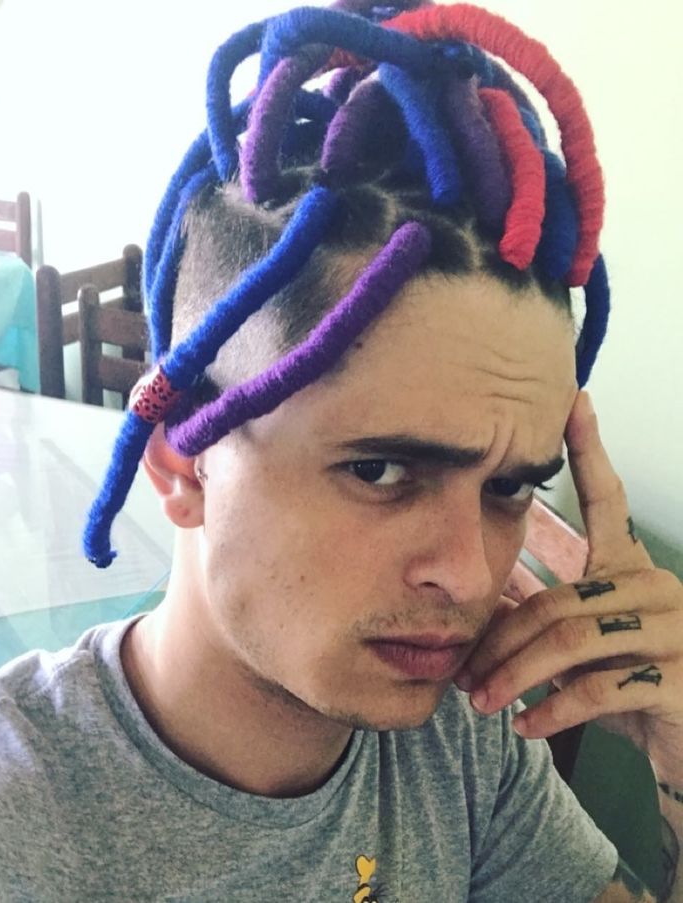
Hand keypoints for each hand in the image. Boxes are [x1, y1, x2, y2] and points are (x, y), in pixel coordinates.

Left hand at [456, 391, 682, 782]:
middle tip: (465, 676)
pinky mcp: (678, 678)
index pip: (607, 499)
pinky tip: (525, 727)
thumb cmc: (630, 686)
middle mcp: (654, 585)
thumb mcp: (585, 647)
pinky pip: (596, 688)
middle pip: (554, 601)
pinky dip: (551, 710)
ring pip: (567, 642)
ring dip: (515, 677)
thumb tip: (481, 605)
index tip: (574, 399)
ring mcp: (672, 629)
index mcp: (629, 567)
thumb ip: (545, 617)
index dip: (590, 449)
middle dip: (499, 643)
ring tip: (483, 702)